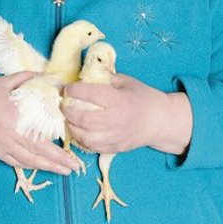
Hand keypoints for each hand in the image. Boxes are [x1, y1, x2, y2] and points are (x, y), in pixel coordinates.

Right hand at [0, 72, 82, 175]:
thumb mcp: (3, 82)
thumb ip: (27, 79)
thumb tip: (49, 77)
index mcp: (17, 117)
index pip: (43, 133)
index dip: (59, 141)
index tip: (73, 143)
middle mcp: (13, 135)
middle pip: (40, 152)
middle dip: (60, 161)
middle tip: (76, 166)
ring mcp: (5, 146)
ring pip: (31, 161)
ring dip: (49, 167)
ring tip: (65, 171)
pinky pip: (18, 163)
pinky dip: (32, 166)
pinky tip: (42, 168)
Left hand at [62, 74, 192, 155]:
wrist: (160, 121)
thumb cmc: (142, 97)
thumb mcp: (125, 81)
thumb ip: (105, 78)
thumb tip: (82, 75)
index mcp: (119, 100)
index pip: (91, 95)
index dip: (74, 90)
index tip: (67, 88)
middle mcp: (116, 120)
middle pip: (84, 120)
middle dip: (68, 112)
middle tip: (62, 105)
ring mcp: (115, 137)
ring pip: (86, 138)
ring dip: (72, 128)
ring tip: (68, 119)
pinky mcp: (115, 148)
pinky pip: (93, 148)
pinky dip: (82, 140)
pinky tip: (78, 131)